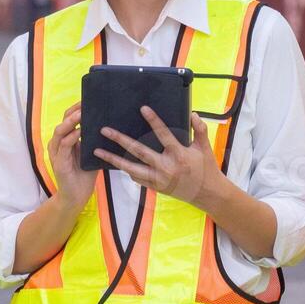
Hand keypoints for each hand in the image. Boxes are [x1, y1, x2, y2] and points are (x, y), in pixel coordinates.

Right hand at [48, 103, 96, 210]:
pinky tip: (80, 131)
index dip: (76, 108)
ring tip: (82, 113)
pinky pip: (64, 146)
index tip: (88, 99)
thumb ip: (93, 139)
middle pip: (63, 120)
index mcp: (65, 139)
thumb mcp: (90, 153)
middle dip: (74, 110)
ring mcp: (57, 152)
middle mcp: (58, 143)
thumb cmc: (84, 174)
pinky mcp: (59, 162)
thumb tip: (108, 124)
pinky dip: (71, 137)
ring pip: (60, 131)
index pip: (69, 118)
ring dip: (71, 121)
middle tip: (86, 102)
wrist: (76, 196)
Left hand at [95, 109, 221, 208]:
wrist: (207, 194)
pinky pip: (136, 178)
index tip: (143, 108)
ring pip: (131, 168)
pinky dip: (125, 169)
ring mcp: (158, 179)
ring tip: (97, 151)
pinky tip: (114, 162)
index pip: (163, 134)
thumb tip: (192, 114)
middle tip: (105, 130)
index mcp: (179, 154)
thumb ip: (199, 129)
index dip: (154, 121)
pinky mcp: (155, 187)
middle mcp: (165, 167)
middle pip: (139, 151)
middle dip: (120, 140)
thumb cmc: (206, 167)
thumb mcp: (205, 147)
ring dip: (113, 159)